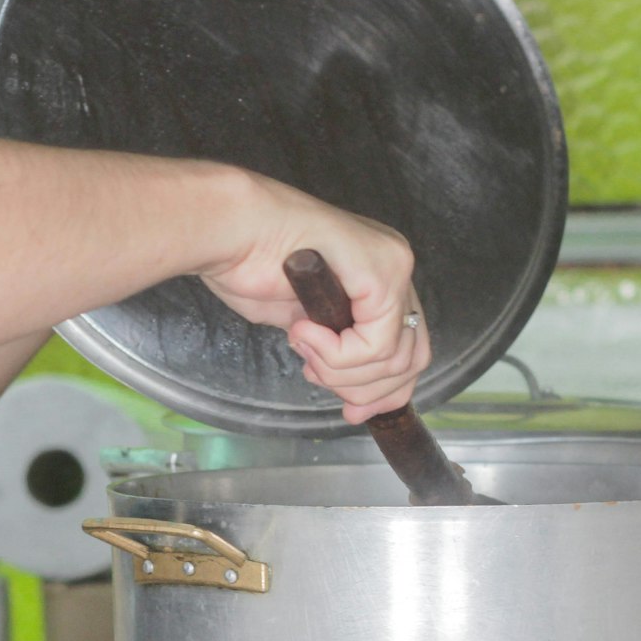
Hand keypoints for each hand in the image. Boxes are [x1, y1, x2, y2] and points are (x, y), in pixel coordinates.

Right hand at [199, 170, 431, 423]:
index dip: (382, 392)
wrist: (231, 231)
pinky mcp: (382, 272)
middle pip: (410, 359)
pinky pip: (375, 345)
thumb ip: (339, 352)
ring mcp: (393, 266)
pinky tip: (303, 331)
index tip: (350, 410)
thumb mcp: (309, 326)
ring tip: (304, 348)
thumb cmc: (252, 266)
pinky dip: (337, 354)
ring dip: (340, 369)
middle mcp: (395, 268)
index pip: (409, 349)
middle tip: (319, 378)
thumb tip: (359, 398)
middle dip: (364, 388)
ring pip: (392, 358)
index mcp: (382, 276)